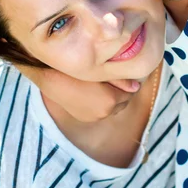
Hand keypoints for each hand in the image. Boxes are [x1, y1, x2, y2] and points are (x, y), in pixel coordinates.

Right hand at [16, 65, 140, 122]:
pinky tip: (96, 92)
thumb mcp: (100, 70)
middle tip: (119, 80)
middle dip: (123, 92)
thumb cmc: (76, 69)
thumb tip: (136, 85)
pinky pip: (101, 111)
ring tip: (108, 85)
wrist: (51, 78)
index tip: (126, 75)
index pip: (131, 92)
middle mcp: (104, 113)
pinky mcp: (85, 118)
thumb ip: (120, 78)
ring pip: (113, 108)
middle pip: (123, 102)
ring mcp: (94, 117)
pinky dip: (102, 104)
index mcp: (111, 100)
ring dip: (113, 99)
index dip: (129, 83)